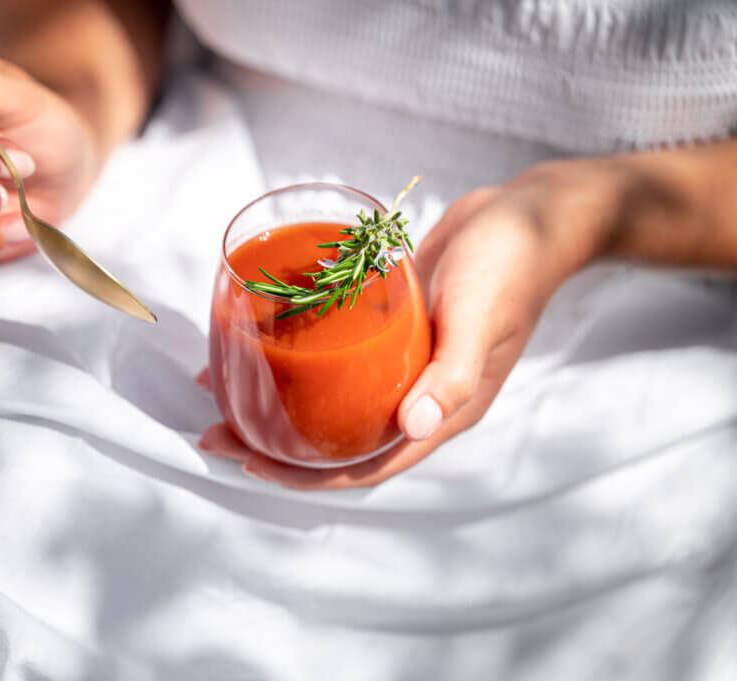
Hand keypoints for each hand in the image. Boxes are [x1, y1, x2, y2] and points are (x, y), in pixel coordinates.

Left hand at [199, 160, 622, 488]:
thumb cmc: (510, 268)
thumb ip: (452, 375)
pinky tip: (258, 339)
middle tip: (217, 431)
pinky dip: (297, 356)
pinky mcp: (390, 329)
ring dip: (279, 402)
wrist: (526, 216)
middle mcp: (416, 397)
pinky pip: (336, 355)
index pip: (364, 466)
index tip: (248, 462)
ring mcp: (401, 363)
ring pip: (331, 399)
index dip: (304, 476)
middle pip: (336, 439)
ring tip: (223, 392)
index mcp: (439, 412)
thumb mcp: (480, 319)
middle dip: (276, 445)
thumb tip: (414, 427)